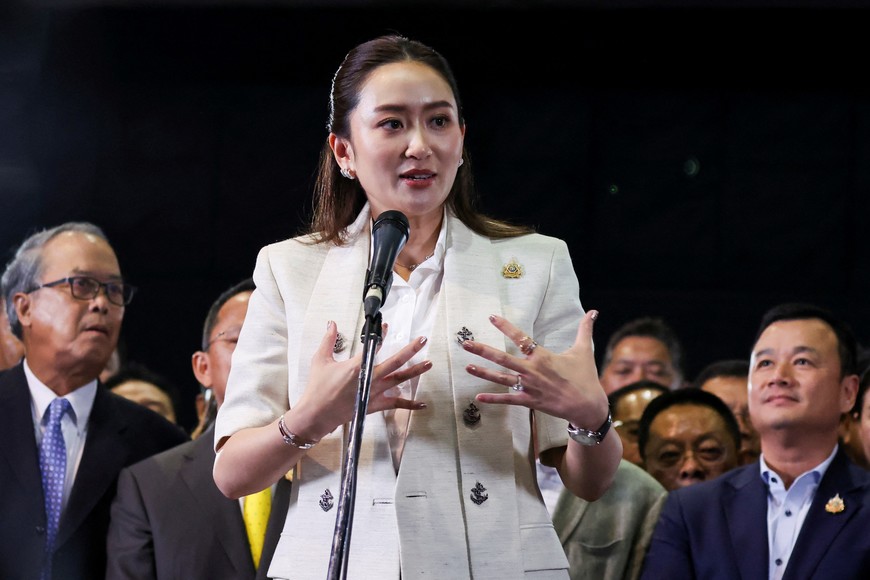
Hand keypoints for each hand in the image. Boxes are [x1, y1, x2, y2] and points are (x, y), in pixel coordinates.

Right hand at [291, 320, 430, 438]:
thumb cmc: (318, 388)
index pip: (373, 345)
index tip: (386, 325)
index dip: (381, 334)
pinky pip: (395, 404)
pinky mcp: (375, 405)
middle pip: (395, 362)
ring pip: (399, 380)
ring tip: (429, 363)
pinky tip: (422, 404)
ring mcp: (374, 392)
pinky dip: (409, 404)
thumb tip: (332, 324)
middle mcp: (370, 378)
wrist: (317, 414)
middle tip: (422, 340)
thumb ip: (328, 340)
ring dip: (415, 371)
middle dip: (410, 350)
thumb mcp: (320, 360)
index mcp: (357, 365)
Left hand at [462, 311, 608, 428]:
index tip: (491, 318)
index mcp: (543, 356)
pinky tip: (478, 398)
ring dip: (483, 373)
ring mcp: (529, 387)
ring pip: (501, 378)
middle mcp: (532, 370)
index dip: (505, 327)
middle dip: (483, 350)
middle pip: (502, 358)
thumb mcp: (583, 351)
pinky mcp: (529, 401)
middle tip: (465, 343)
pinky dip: (493, 399)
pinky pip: (508, 399)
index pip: (520, 338)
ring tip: (467, 367)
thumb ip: (584, 329)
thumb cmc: (585, 377)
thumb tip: (593, 312)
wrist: (587, 406)